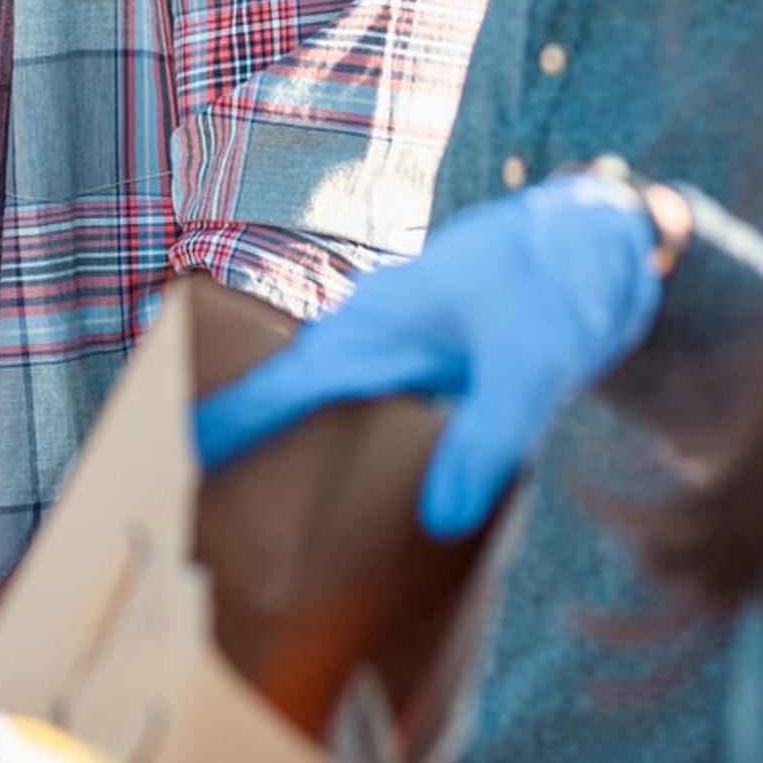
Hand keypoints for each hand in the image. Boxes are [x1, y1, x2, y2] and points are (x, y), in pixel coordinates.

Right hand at [192, 170, 665, 537]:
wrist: (600, 237)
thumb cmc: (560, 284)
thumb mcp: (530, 368)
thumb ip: (485, 441)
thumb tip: (437, 524)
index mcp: (375, 327)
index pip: (279, 389)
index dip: (223, 428)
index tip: (161, 463)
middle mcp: (371, 333)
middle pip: (283, 391)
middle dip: (232, 438)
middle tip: (181, 501)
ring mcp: (396, 343)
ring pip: (318, 396)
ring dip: (282, 438)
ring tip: (244, 502)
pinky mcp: (425, 358)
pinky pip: (358, 402)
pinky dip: (336, 436)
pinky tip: (344, 481)